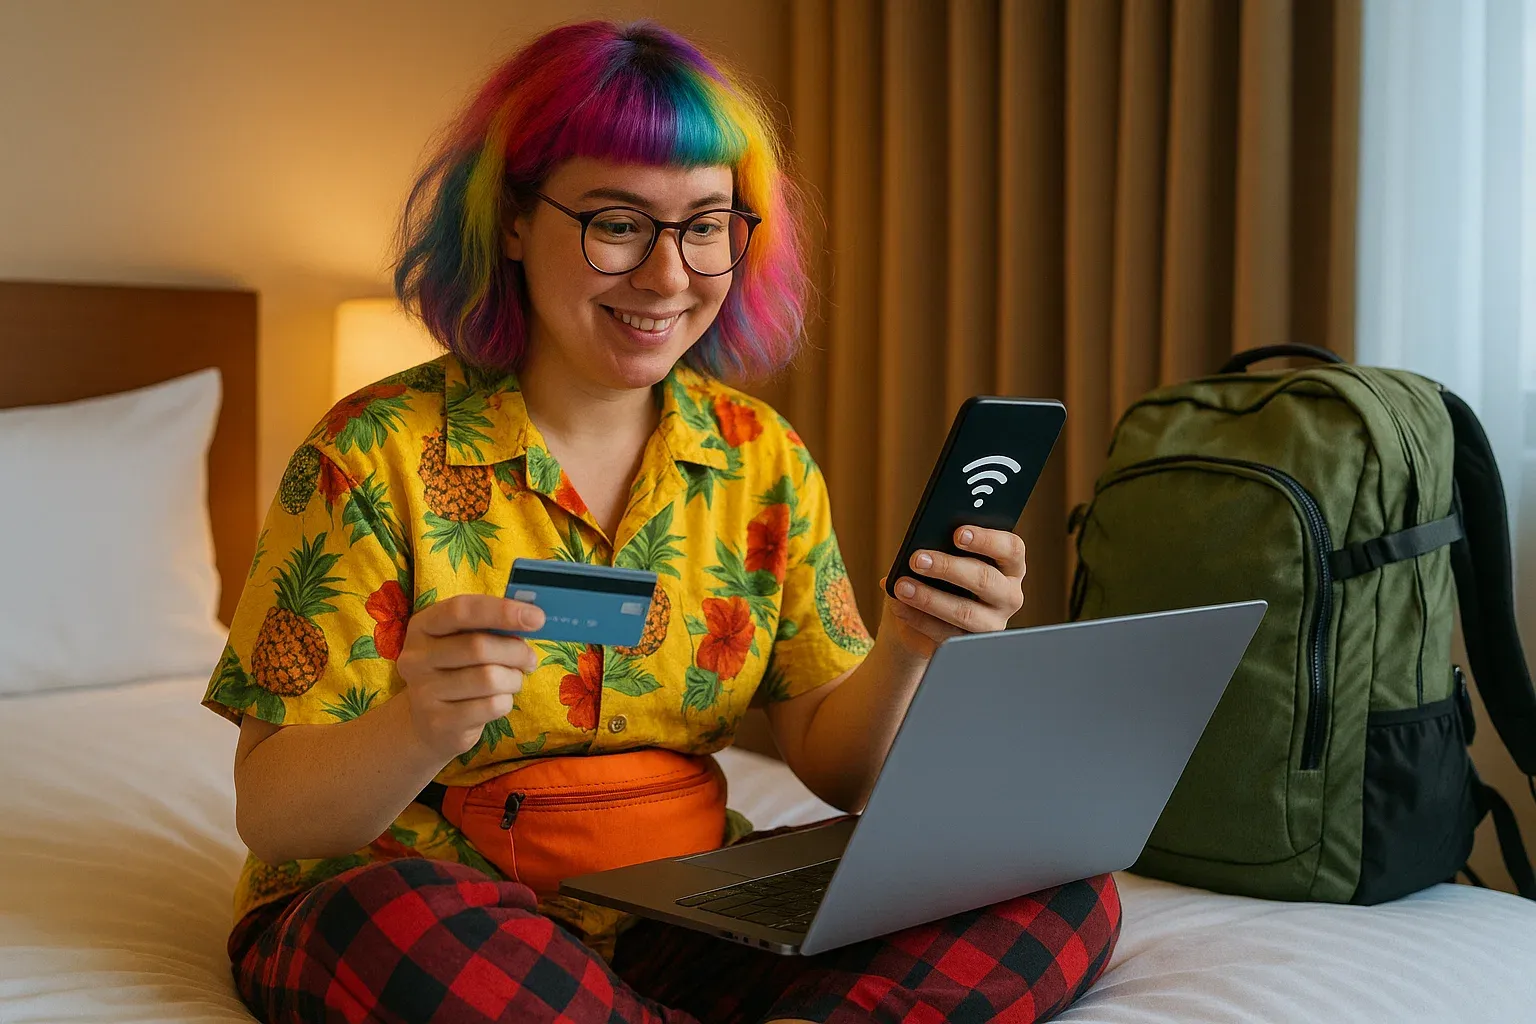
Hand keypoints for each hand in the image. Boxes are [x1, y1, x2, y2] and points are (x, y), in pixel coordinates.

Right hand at [395, 595, 543, 761]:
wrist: (428, 724)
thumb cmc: (456, 672)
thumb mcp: (462, 642)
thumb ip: (490, 626)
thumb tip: (531, 618)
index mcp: (422, 626)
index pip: (461, 610)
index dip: (502, 611)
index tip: (537, 618)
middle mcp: (416, 658)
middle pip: (479, 647)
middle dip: (516, 652)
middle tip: (529, 659)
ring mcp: (423, 692)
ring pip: (489, 678)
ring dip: (513, 679)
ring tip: (512, 681)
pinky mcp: (439, 723)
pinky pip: (491, 706)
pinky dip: (506, 701)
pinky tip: (498, 701)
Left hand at [880, 527, 1026, 661]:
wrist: (920, 620)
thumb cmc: (936, 577)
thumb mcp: (939, 558)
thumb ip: (938, 548)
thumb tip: (921, 550)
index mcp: (1008, 565)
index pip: (1010, 548)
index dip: (986, 539)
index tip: (958, 533)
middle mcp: (1008, 595)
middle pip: (986, 579)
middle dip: (949, 567)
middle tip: (917, 559)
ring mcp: (993, 623)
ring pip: (966, 612)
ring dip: (930, 598)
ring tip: (902, 586)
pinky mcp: (970, 644)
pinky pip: (946, 634)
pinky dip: (918, 618)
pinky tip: (898, 605)